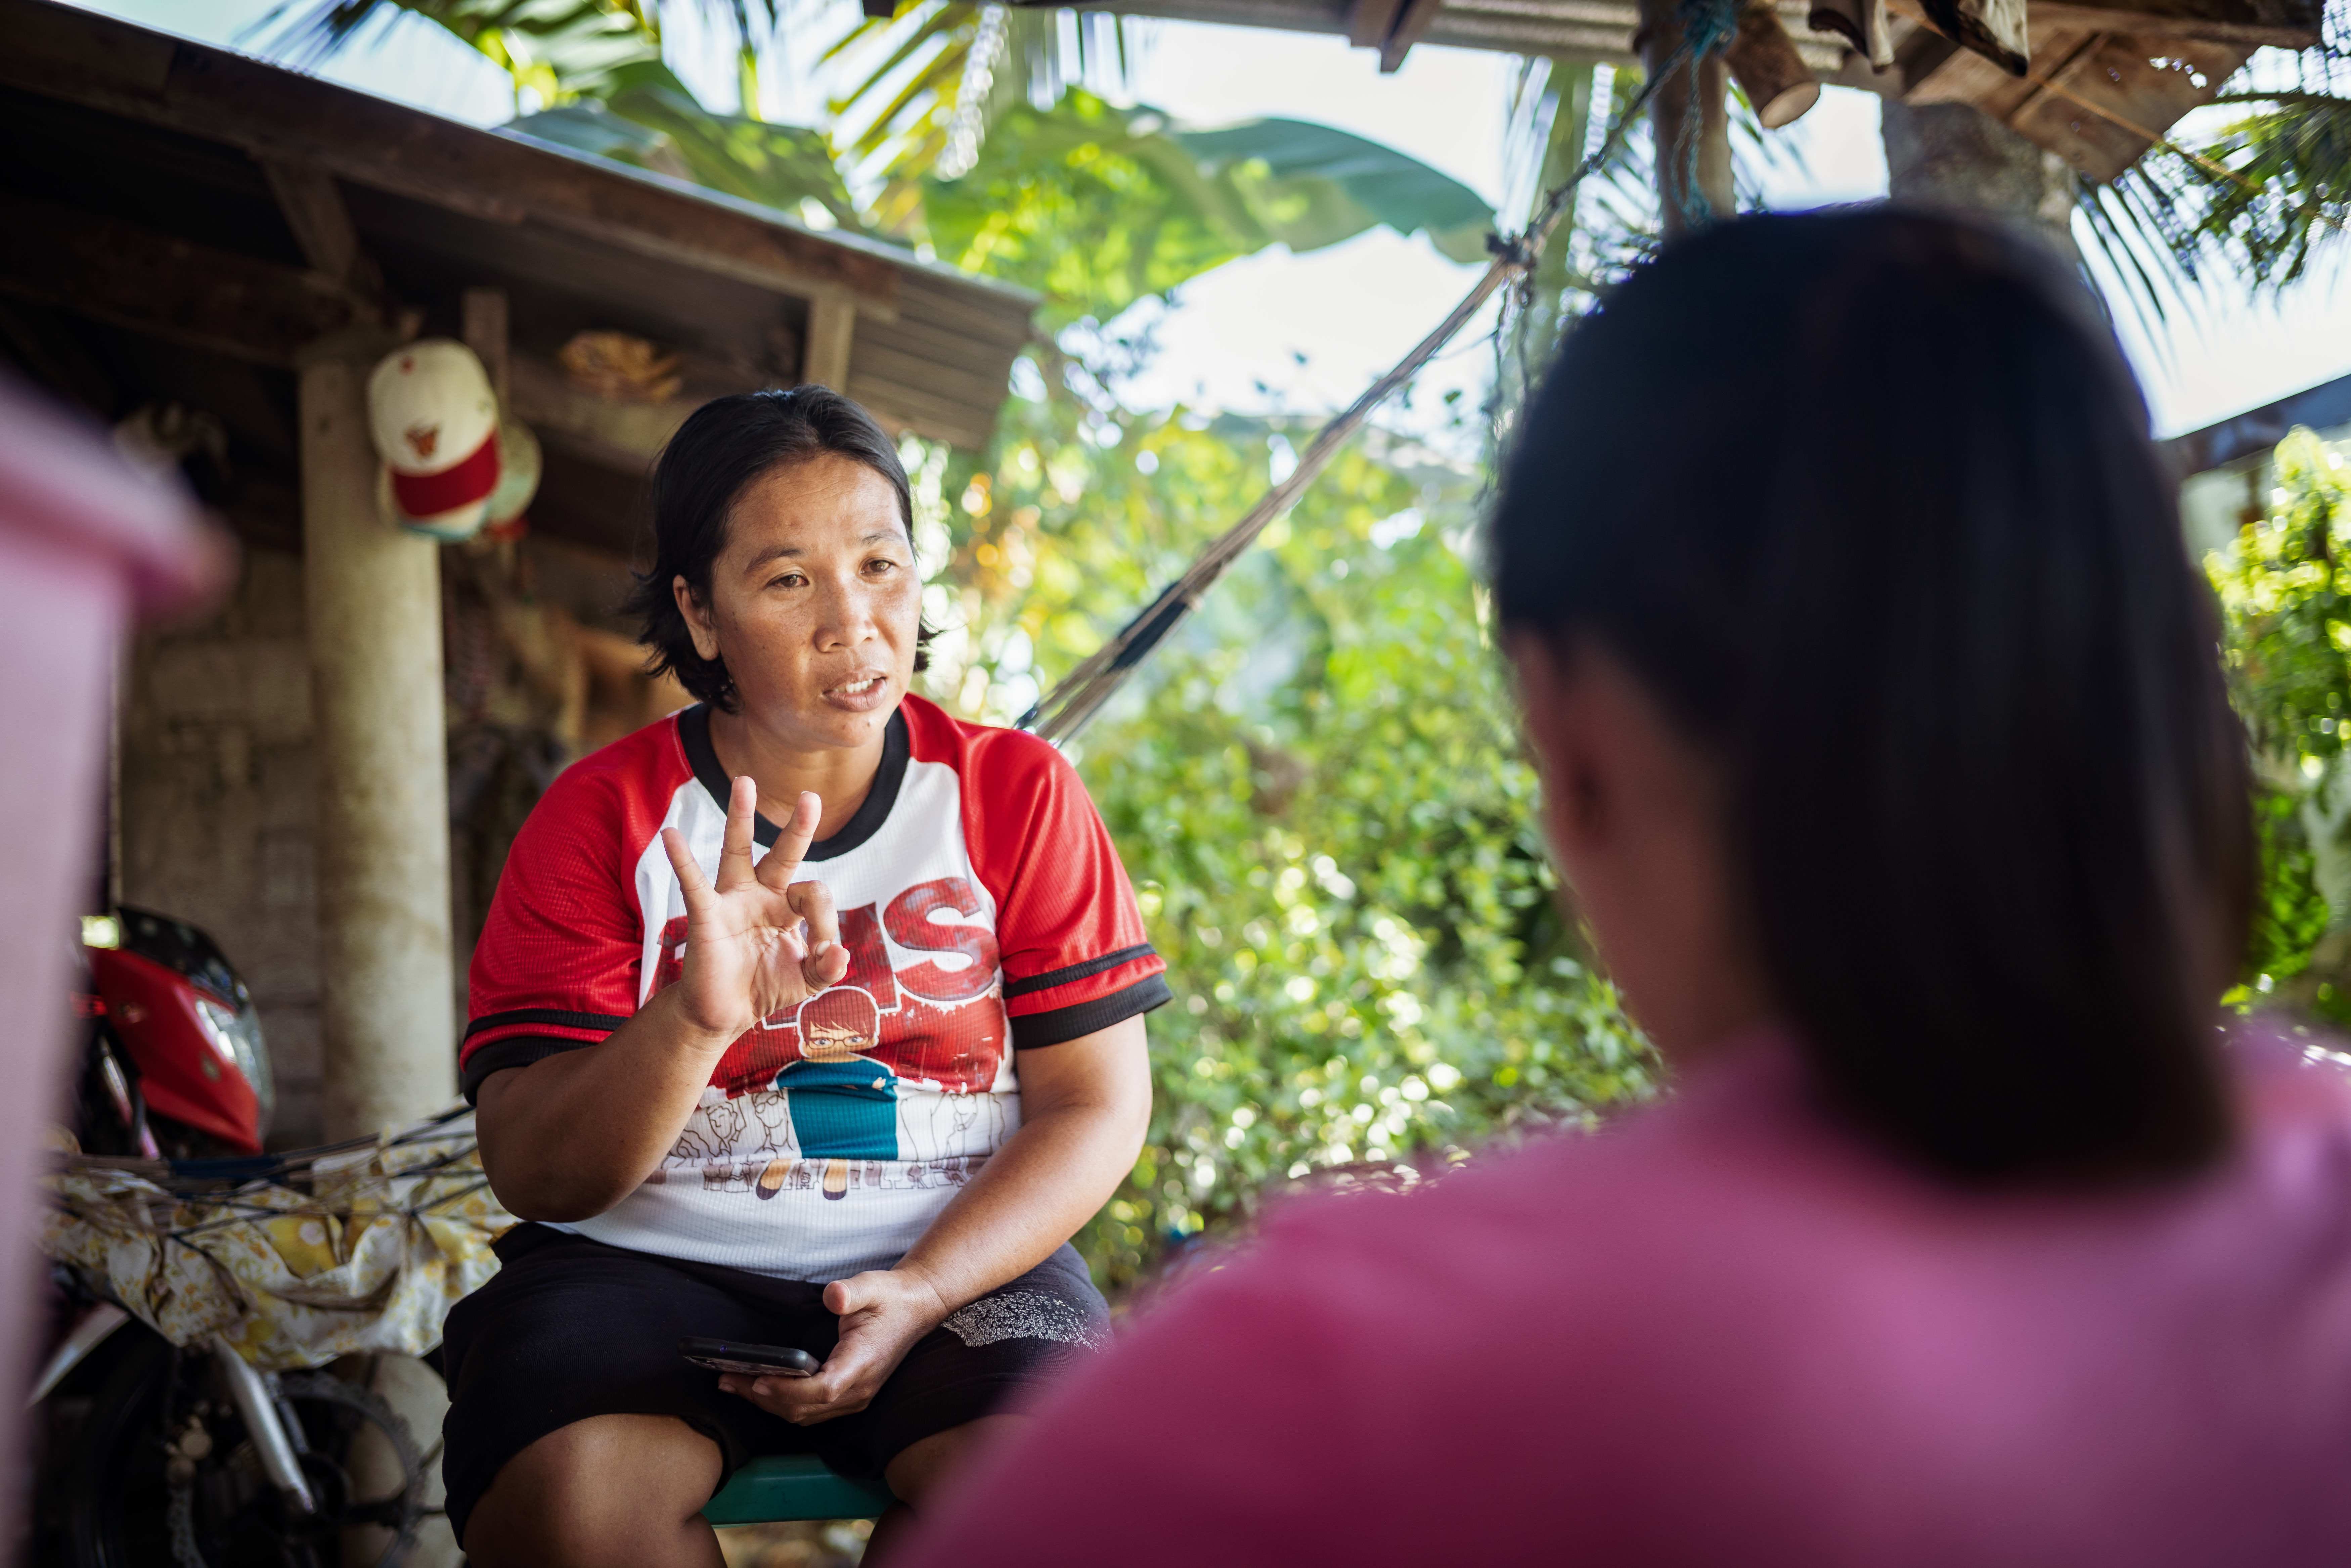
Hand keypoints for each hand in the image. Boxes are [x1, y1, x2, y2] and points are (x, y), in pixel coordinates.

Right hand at [661, 778, 850, 1041]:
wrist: (725, 1013)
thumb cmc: (766, 987)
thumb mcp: (807, 980)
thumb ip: (828, 967)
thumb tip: (841, 955)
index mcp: (789, 907)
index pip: (815, 894)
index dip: (826, 921)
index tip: (824, 952)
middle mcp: (762, 895)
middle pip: (783, 854)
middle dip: (797, 827)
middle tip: (810, 797)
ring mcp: (733, 901)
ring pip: (738, 851)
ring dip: (742, 817)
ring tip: (744, 782)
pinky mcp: (707, 914)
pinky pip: (693, 882)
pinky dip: (682, 859)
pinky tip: (670, 835)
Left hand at [720, 1269, 950, 1424]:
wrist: (916, 1307)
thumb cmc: (891, 1297)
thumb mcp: (872, 1286)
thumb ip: (851, 1292)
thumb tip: (833, 1296)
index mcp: (862, 1363)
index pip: (823, 1390)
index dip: (788, 1390)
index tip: (758, 1378)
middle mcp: (859, 1389)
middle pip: (806, 1409)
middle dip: (764, 1397)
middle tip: (728, 1380)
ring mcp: (856, 1396)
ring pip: (806, 1415)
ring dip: (769, 1403)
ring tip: (735, 1385)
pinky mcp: (850, 1396)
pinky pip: (812, 1411)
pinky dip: (784, 1404)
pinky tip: (763, 1390)